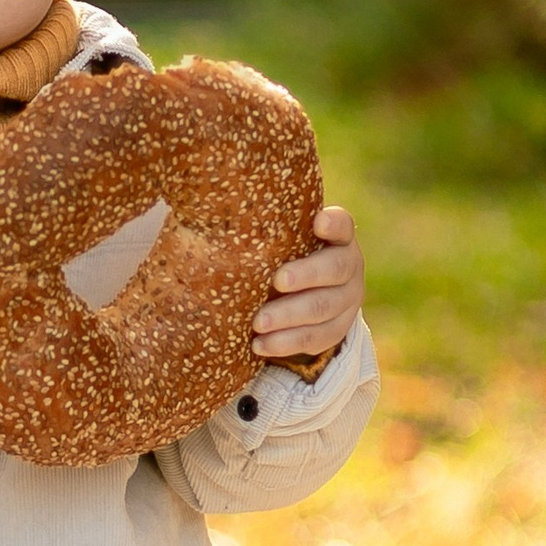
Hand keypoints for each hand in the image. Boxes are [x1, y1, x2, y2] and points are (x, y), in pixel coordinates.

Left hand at [253, 203, 363, 361]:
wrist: (300, 293)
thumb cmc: (276, 255)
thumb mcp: (275, 238)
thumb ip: (258, 225)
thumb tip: (196, 200)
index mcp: (336, 237)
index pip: (342, 225)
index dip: (334, 223)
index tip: (318, 222)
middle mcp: (349, 265)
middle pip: (335, 269)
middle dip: (305, 276)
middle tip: (276, 282)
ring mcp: (347, 300)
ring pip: (324, 309)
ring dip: (290, 317)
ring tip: (258, 323)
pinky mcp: (338, 329)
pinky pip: (316, 340)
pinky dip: (287, 344)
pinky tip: (259, 345)